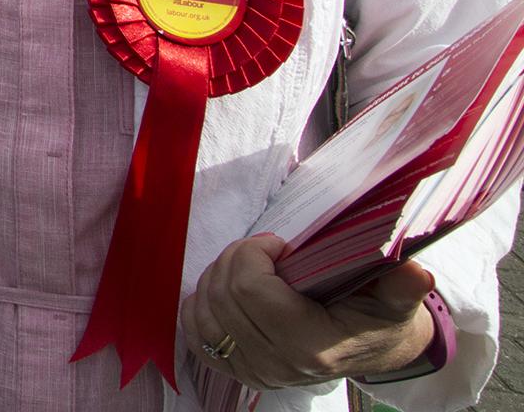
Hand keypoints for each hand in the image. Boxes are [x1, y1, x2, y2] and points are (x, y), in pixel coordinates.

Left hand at [182, 234, 435, 388]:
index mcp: (312, 346)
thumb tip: (419, 274)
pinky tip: (223, 288)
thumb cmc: (377, 318)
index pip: (251, 289)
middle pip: (224, 294)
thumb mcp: (396, 300)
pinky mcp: (239, 371)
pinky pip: (196, 334)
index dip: (254, 254)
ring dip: (217, 276)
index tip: (279, 244)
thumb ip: (403, 287)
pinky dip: (199, 305)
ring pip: (205, 309)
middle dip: (236, 257)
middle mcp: (278, 365)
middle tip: (262, 250)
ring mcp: (255, 372)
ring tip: (247, 265)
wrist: (371, 350)